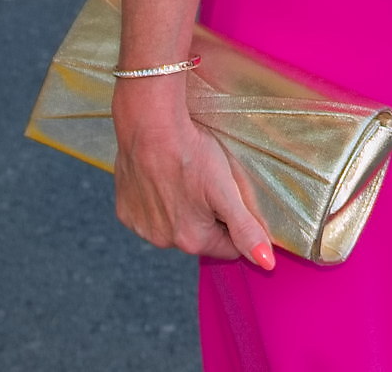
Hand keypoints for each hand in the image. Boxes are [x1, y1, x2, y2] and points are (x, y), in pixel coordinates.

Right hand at [113, 86, 273, 267]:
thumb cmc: (193, 155)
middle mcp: (163, 241)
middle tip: (210, 183)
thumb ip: (246, 229)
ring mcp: (141, 228)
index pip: (227, 246)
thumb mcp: (227, 191)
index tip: (233, 197)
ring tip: (187, 176)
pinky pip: (149, 212)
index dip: (235, 223)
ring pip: (174, 224)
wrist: (150, 127)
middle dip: (209, 215)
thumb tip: (266, 264)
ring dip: (183, 208)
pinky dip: (158, 200)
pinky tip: (164, 176)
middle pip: (200, 235)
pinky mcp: (125, 211)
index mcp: (192, 240)